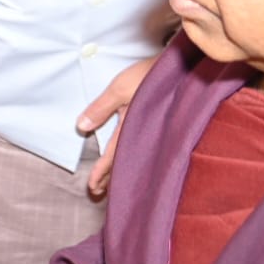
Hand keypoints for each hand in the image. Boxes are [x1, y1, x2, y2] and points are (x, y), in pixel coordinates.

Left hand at [77, 53, 157, 194]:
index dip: (101, 173)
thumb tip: (81, 127)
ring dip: (120, 170)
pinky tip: (130, 161)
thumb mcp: (120, 89)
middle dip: (111, 179)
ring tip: (110, 184)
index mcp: (132, 130)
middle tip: (97, 194)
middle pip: (124, 162)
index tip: (91, 188)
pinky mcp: (158, 127)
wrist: (183, 69)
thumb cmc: (150, 78)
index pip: (113, 157)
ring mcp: (151, 133)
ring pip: (133, 158)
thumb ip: (101, 108)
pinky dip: (131, 158)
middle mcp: (143, 136)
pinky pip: (141, 148)